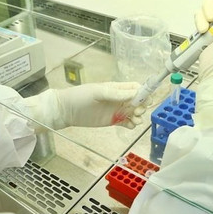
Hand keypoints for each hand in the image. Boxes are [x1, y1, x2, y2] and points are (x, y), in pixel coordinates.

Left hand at [24, 82, 146, 130]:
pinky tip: (130, 125)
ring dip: (139, 116)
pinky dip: (132, 124)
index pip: (136, 88)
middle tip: (138, 111)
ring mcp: (117, 110)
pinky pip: (127, 122)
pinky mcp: (113, 121)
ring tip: (134, 120)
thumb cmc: (80, 97)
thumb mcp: (98, 92)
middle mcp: (119, 98)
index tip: (146, 100)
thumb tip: (135, 93)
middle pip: (139, 101)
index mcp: (117, 88)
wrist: (66, 110)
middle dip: (143, 106)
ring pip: (135, 113)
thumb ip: (117, 94)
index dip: (144, 93)